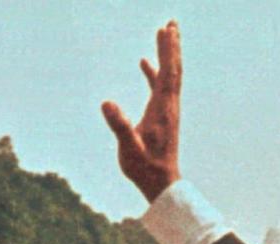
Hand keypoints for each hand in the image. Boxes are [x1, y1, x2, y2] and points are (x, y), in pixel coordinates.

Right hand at [102, 21, 181, 201]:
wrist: (161, 184)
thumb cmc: (145, 168)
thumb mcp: (129, 149)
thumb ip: (119, 126)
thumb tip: (106, 103)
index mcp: (162, 109)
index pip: (167, 73)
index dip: (167, 51)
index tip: (167, 29)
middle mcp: (168, 106)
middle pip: (173, 69)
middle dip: (172, 45)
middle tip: (172, 22)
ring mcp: (166, 111)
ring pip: (169, 76)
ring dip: (166, 55)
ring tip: (164, 33)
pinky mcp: (161, 117)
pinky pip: (160, 88)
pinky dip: (155, 73)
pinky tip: (145, 63)